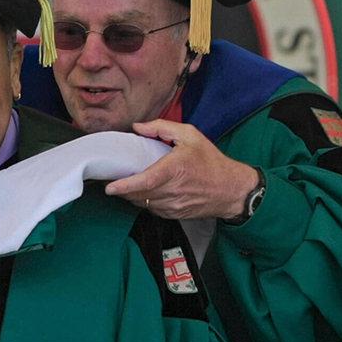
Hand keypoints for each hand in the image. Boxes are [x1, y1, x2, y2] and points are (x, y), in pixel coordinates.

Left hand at [105, 120, 258, 219]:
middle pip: (137, 194)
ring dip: (130, 194)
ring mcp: (172, 205)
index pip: (146, 181)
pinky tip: (145, 190)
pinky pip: (150, 208)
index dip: (125, 185)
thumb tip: (138, 127)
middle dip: (121, 188)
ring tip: (126, 182)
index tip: (110, 187)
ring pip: (141, 202)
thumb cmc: (212, 162)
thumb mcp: (190, 135)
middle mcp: (172, 190)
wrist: (232, 190)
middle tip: (110, 177)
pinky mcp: (172, 214)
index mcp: (175, 170)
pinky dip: (143, 200)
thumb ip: (162, 127)